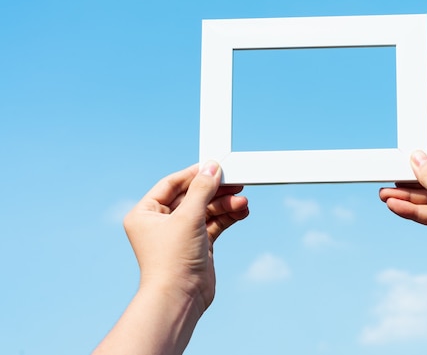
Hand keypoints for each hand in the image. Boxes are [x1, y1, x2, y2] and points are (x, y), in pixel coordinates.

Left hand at [123, 161, 248, 312]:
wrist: (181, 298)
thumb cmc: (173, 259)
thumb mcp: (188, 217)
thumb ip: (202, 190)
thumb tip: (212, 167)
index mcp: (146, 213)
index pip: (171, 184)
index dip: (194, 175)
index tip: (214, 166)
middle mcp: (161, 223)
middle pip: (192, 196)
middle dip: (215, 191)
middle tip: (236, 183)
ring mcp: (180, 234)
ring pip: (206, 210)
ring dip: (225, 204)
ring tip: (243, 202)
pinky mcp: (198, 245)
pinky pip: (214, 224)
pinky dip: (227, 217)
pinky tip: (241, 211)